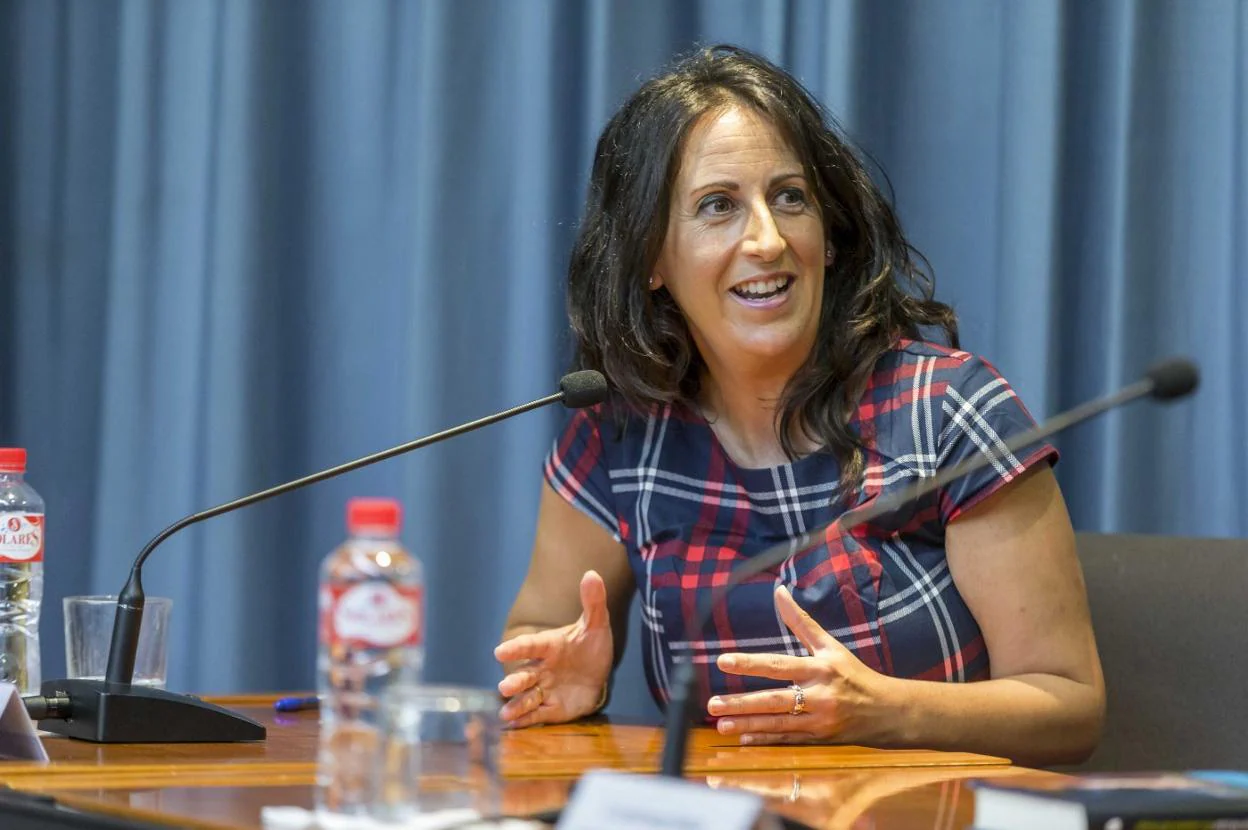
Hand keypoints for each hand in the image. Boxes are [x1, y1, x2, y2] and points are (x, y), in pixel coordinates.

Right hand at [493, 570, 612, 727]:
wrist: (596, 672)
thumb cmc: (590, 645)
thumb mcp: (597, 623)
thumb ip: (593, 601)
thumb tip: (592, 574)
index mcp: (550, 645)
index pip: (532, 645)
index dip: (517, 648)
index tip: (499, 652)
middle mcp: (543, 668)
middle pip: (526, 674)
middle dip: (515, 681)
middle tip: (504, 687)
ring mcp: (546, 689)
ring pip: (528, 697)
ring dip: (516, 704)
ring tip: (505, 711)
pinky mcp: (552, 708)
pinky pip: (538, 714)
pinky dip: (526, 720)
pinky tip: (513, 725)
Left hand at [707, 585, 895, 745]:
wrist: (888, 710)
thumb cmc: (854, 674)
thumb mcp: (830, 645)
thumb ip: (801, 621)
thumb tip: (779, 591)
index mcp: (819, 669)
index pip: (778, 665)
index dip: (749, 663)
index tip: (722, 661)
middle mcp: (819, 696)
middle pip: (774, 700)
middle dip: (741, 703)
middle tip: (712, 704)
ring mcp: (819, 721)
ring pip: (778, 724)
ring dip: (748, 725)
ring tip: (720, 724)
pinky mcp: (820, 739)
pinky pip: (788, 740)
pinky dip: (766, 739)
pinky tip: (743, 738)